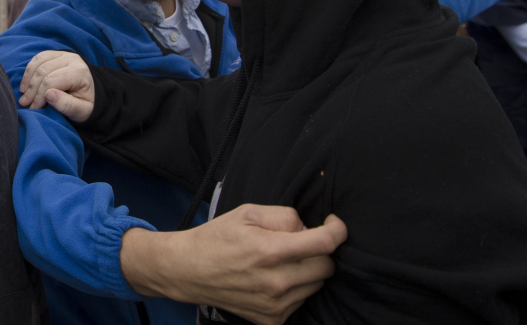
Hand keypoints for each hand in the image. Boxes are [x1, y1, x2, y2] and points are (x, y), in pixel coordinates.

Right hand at [18, 50, 94, 121]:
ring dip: (28, 79)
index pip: (52, 81)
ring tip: (24, 94)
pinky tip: (27, 83)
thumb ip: (67, 105)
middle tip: (24, 103)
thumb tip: (48, 95)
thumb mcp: (82, 111)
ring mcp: (64, 54)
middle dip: (32, 88)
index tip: (33, 108)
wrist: (92, 92)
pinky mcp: (57, 54)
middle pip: (43, 71)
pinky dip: (29, 70)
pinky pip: (38, 58)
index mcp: (80, 72)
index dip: (39, 95)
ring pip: (38, 62)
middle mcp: (72, 59)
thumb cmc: (86, 104)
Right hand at [119, 205, 347, 324]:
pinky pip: (301, 300)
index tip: (334, 224)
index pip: (324, 244)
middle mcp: (276, 283)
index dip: (337, 230)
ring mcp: (275, 305)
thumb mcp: (247, 213)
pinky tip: (274, 278)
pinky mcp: (272, 320)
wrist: (189, 271)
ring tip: (281, 260)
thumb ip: (284, 216)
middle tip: (296, 242)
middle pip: (326, 267)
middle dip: (318, 251)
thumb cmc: (217, 237)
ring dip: (307, 270)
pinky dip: (295, 287)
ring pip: (316, 285)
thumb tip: (310, 229)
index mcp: (270, 251)